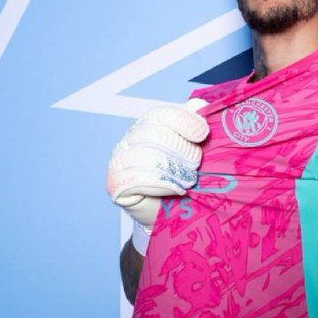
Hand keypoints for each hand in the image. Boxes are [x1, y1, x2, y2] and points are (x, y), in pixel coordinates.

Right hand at [106, 98, 208, 231]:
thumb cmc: (185, 176)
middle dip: (182, 151)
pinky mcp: (116, 185)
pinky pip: (139, 179)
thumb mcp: (193, 146)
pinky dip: (163, 185)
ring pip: (148, 157)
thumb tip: (199, 105)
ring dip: (175, 171)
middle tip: (194, 166)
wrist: (173, 212)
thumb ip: (194, 123)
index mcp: (148, 124)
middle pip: (155, 134)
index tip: (202, 133)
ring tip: (187, 181)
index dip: (184, 122)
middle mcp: (129, 139)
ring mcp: (119, 162)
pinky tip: (174, 191)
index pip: (161, 114)